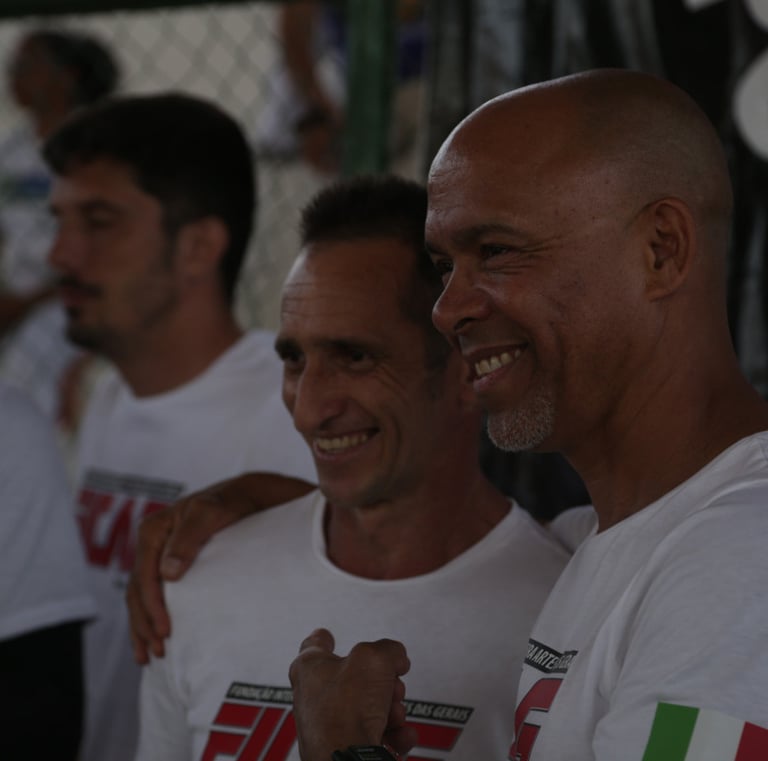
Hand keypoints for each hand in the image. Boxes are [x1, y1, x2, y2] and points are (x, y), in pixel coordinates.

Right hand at [126, 473, 315, 663]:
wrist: (243, 497)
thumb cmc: (228, 503)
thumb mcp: (210, 513)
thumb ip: (189, 538)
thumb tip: (167, 574)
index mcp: (153, 531)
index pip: (144, 577)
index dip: (152, 607)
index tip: (166, 632)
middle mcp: (150, 544)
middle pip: (137, 592)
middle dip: (144, 625)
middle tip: (158, 652)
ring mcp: (157, 555)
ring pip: (139, 598)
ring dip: (143, 628)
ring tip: (151, 656)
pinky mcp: (167, 565)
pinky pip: (150, 596)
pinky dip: (149, 619)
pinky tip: (151, 640)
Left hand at [289, 629, 417, 760]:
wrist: (348, 760)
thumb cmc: (345, 711)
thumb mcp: (374, 659)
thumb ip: (388, 650)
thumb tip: (397, 658)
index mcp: (310, 669)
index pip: (314, 646)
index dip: (324, 639)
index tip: (326, 636)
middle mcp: (314, 698)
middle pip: (356, 679)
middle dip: (382, 681)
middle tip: (390, 685)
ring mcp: (329, 726)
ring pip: (368, 707)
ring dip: (391, 709)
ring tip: (394, 712)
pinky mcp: (344, 748)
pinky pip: (376, 734)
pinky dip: (393, 734)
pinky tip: (400, 734)